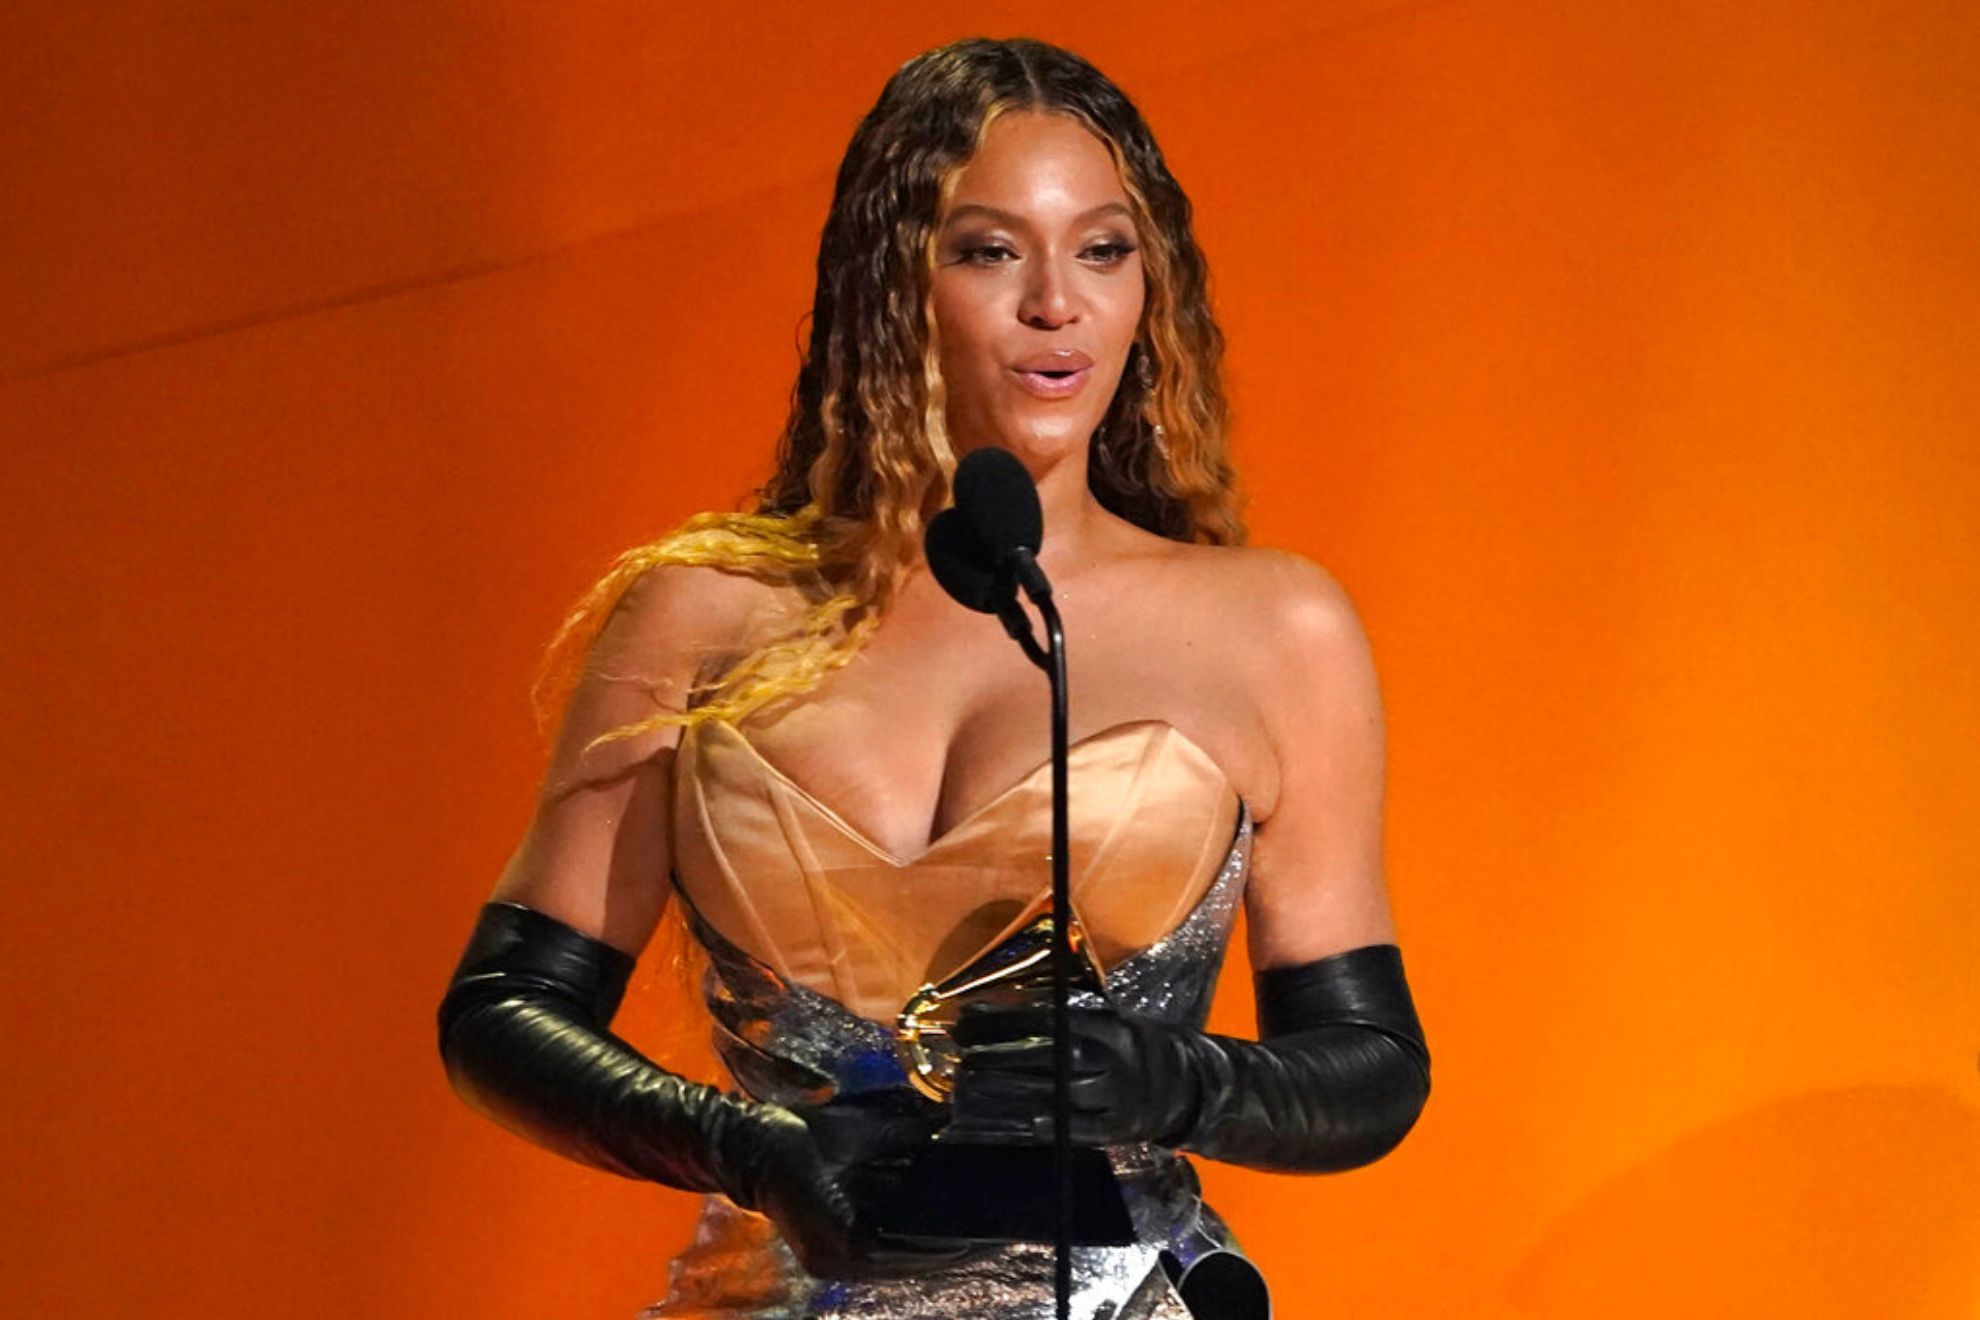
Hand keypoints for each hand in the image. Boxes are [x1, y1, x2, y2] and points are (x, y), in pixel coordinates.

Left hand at [730, 1093, 981, 1279]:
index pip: (924, 1246)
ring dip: (954, 1245)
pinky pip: (890, 1250)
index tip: (1005, 1221)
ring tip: (993, 1229)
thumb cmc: (813, 1135)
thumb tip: (966, 1128)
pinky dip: (924, 1240)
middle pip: (925, 1257)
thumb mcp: (878, 1134)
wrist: (755, 1135)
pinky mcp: (834, 1247)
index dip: (965, 1237)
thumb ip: (918, 1140)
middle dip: (968, 1243)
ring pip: (912, 1258)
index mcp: (864, 1238)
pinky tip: (953, 1227)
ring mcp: (842, 1259)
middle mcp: (853, 1260)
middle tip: (1009, 1228)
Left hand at [949, 1003, 1203, 1148]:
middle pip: (1046, 1056)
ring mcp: (1112, 1098)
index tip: (969, 1018)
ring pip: (1052, 1094)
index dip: (1004, 1020)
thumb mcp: (1113, 1019)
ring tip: (969, 1086)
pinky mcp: (1112, 1131)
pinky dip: (1036, 1127)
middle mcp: (1110, 1061)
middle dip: (998, 1054)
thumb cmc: (1137, 1046)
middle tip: (961, 1051)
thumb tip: (1016, 1005)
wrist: (1187, 1088)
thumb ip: (1072, 1014)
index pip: (1048, 1020)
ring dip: (1005, 1091)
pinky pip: (1067, 1130)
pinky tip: (1007, 1123)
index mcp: (1109, 1028)